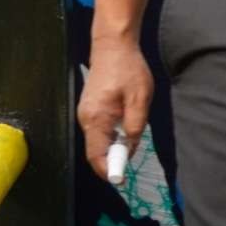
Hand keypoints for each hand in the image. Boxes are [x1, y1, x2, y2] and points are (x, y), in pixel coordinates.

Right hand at [77, 30, 152, 172]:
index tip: (122, 180)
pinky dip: (111, 136)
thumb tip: (130, 148)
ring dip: (113, 146)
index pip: (96, 156)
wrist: (112, 45)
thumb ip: (135, 126)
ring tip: (131, 137)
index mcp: (96, 118)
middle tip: (131, 157)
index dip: (108, 171)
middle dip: (113, 159)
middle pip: (96, 151)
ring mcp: (85, 113)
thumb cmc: (128, 69)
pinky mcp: (89, 109)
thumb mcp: (140, 98)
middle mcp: (85, 118)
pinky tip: (125, 126)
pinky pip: (99, 130)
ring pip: (98, 141)